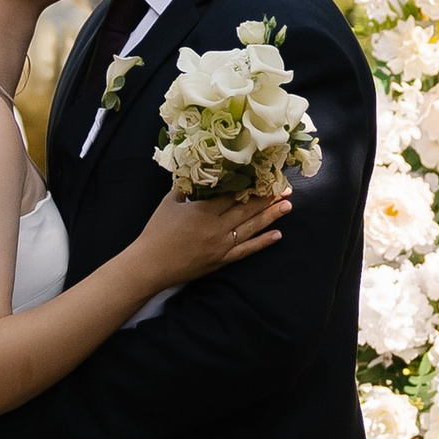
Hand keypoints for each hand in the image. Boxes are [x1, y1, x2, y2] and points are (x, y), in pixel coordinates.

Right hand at [134, 182, 290, 284]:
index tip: (264, 176)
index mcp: (203, 210)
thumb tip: (197, 174)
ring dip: (270, 216)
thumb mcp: (169, 203)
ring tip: (287, 206)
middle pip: (246, 209)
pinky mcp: (221, 260)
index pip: (233, 194)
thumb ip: (185, 188)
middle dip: (266, 198)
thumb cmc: (156, 232)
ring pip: (251, 228)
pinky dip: (262, 243)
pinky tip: (277, 235)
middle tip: (284, 188)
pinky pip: (246, 251)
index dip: (250, 185)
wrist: (151, 264)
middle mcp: (216, 227)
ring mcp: (221, 245)